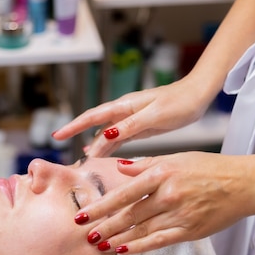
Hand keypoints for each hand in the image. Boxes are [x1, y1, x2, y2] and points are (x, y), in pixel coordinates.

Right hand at [52, 75, 217, 156]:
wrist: (197, 97)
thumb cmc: (178, 103)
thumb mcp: (153, 116)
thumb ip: (129, 126)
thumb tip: (103, 135)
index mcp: (124, 106)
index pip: (93, 117)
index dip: (74, 126)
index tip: (57, 135)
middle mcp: (124, 112)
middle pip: (96, 125)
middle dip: (78, 133)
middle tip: (63, 145)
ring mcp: (132, 119)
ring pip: (107, 133)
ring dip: (95, 144)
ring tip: (84, 157)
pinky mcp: (141, 126)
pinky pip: (119, 137)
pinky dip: (109, 146)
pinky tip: (103, 153)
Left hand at [76, 152, 254, 253]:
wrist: (244, 184)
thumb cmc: (210, 168)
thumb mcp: (176, 158)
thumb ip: (146, 164)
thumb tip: (120, 167)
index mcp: (162, 173)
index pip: (124, 193)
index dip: (101, 206)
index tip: (83, 214)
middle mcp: (168, 195)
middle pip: (129, 214)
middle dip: (104, 226)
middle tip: (85, 234)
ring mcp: (179, 215)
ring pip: (141, 230)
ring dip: (117, 238)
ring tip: (98, 244)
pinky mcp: (190, 231)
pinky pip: (159, 241)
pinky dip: (139, 246)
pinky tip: (123, 250)